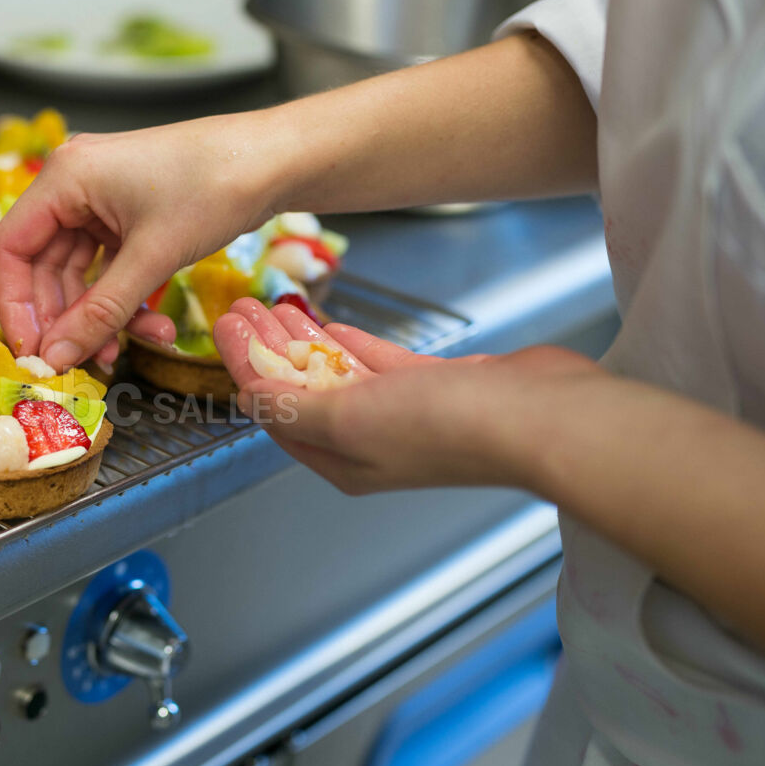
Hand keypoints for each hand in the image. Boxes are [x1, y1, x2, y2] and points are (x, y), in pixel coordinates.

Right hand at [0, 113, 280, 370]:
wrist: (276, 160)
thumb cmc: (215, 188)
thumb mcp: (152, 258)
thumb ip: (99, 311)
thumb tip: (55, 357)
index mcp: (64, 177)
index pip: (11, 248)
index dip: (14, 305)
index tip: (31, 352)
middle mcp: (73, 183)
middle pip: (42, 265)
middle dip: (63, 318)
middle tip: (77, 364)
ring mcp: (100, 199)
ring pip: (77, 273)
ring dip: (98, 316)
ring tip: (120, 353)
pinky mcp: (127, 214)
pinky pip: (108, 267)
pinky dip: (122, 300)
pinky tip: (150, 326)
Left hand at [213, 299, 600, 493]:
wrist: (539, 418)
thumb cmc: (448, 428)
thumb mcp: (348, 418)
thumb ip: (292, 406)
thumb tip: (248, 395)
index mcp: (340, 460)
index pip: (274, 410)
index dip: (245, 366)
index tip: (225, 326)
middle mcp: (366, 442)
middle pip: (299, 388)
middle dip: (266, 348)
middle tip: (241, 307)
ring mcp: (402, 414)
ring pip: (335, 372)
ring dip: (302, 339)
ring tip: (273, 305)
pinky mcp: (435, 387)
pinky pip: (376, 363)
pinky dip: (349, 343)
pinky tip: (328, 325)